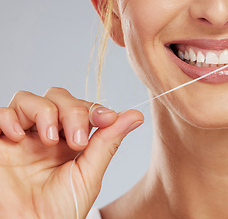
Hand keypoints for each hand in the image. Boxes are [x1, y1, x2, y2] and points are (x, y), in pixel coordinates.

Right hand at [0, 87, 143, 218]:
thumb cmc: (61, 209)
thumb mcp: (89, 174)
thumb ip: (108, 142)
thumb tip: (136, 116)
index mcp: (69, 141)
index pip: (82, 109)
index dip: (95, 109)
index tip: (108, 119)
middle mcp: (45, 135)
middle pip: (58, 97)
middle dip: (73, 111)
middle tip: (77, 141)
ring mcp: (21, 137)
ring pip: (29, 99)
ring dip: (45, 112)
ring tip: (49, 140)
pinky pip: (1, 113)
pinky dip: (10, 117)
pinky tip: (19, 137)